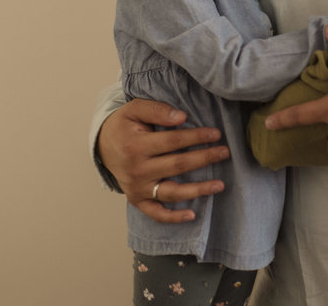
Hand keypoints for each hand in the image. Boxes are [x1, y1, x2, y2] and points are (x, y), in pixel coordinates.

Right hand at [96, 99, 228, 223]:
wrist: (102, 146)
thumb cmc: (123, 125)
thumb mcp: (134, 109)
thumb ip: (157, 110)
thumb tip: (182, 117)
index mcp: (136, 145)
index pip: (173, 141)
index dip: (197, 137)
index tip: (216, 134)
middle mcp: (137, 170)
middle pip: (178, 165)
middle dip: (204, 158)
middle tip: (225, 152)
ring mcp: (137, 188)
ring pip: (172, 192)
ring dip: (198, 190)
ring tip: (220, 185)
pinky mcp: (137, 200)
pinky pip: (156, 213)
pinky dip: (173, 217)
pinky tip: (192, 214)